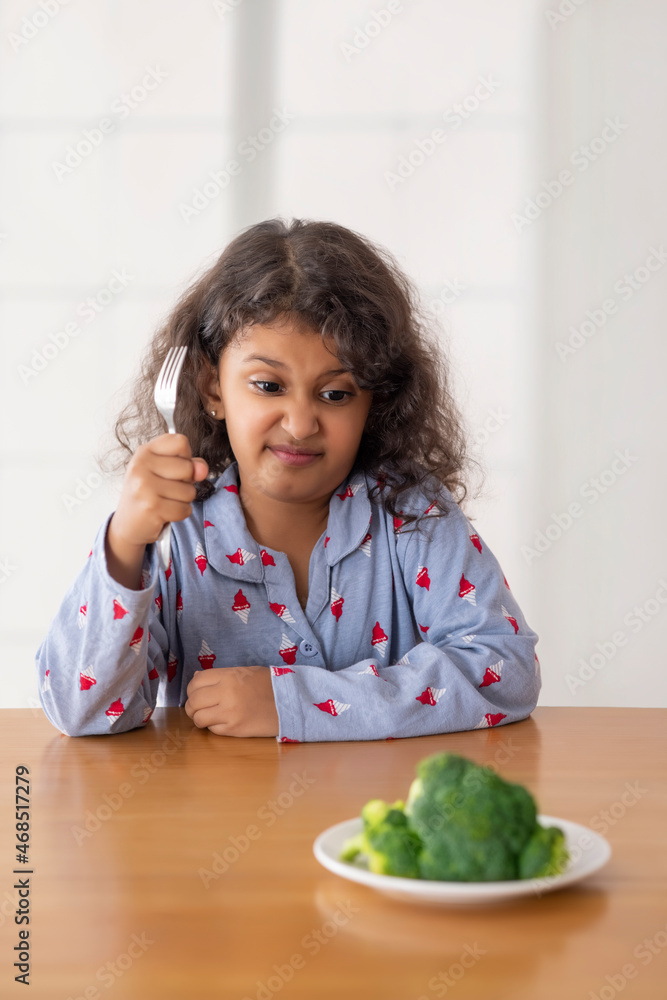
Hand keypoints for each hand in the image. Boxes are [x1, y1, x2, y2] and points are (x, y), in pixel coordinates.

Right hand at [110, 433, 208, 548]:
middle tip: (166, 489)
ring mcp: (144, 486)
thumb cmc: (149, 494)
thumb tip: (202, 470)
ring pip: (189, 491)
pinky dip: (180, 514)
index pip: (180, 442)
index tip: (172, 468)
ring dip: (183, 500)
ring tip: (165, 501)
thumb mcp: (165, 472)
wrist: (128, 524)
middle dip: (186, 483)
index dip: (185, 457)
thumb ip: (188, 465)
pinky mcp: (151, 507)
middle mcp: (141, 465)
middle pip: (188, 467)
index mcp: (144, 452)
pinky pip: (184, 509)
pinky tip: (165, 512)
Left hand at [184, 666, 279, 736]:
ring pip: (198, 718)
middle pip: (194, 701)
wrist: (290, 702)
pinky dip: (213, 727)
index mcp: (228, 676)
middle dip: (192, 705)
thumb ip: (220, 675)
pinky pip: (212, 729)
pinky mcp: (234, 729)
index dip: (193, 688)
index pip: (196, 681)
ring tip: (208, 716)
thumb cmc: (269, 685)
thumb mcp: (245, 672)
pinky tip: (223, 722)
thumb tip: (196, 677)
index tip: (197, 692)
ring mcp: (229, 713)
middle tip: (198, 707)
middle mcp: (225, 693)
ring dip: (200, 718)